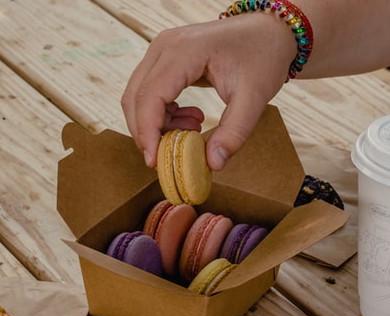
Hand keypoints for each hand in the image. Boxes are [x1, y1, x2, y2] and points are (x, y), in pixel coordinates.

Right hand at [121, 13, 295, 169]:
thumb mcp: (254, 98)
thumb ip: (233, 133)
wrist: (267, 32)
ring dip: (157, 125)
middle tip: (169, 156)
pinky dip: (164, 115)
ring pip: (140, 97)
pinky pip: (151, 93)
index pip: (150, 97)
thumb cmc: (262, 56)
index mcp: (183, 51)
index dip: (148, 133)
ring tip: (192, 131)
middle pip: (136, 98)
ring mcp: (162, 52)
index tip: (154, 161)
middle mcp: (164, 47)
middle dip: (147, 133)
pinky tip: (191, 120)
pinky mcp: (166, 60)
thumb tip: (212, 164)